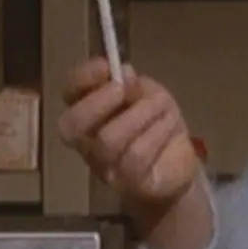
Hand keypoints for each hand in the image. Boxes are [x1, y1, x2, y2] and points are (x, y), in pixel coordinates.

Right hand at [58, 57, 198, 212]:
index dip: (82, 78)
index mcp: (88, 114)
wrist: (179, 164)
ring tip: (162, 107)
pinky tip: (169, 126)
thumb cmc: (157, 125)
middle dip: (99, 101)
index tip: (105, 66)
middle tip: (124, 90)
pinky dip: (156, 134)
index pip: (69, 94)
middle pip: (73, 125)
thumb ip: (133, 86)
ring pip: (108, 139)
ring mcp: (105, 167)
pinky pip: (135, 156)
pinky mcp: (128, 183)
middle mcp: (88, 142)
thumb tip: (123, 73)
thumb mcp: (149, 96)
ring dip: (139, 114)